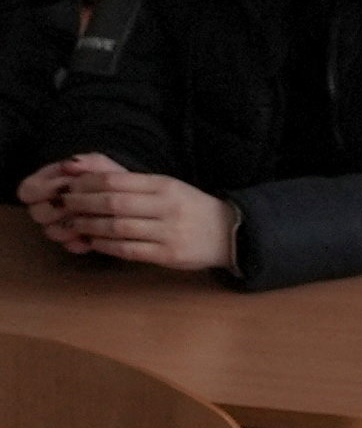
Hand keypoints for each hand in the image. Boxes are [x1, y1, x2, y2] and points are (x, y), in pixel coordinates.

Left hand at [26, 158, 237, 269]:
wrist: (230, 233)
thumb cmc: (190, 208)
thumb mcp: (166, 187)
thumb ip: (131, 181)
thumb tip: (88, 172)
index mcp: (165, 186)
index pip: (116, 180)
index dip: (87, 183)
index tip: (71, 186)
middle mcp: (167, 207)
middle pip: (113, 203)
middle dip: (82, 204)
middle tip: (65, 205)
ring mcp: (169, 232)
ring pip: (118, 228)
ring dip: (90, 226)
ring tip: (75, 224)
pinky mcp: (169, 255)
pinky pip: (129, 250)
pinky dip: (106, 246)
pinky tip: (94, 241)